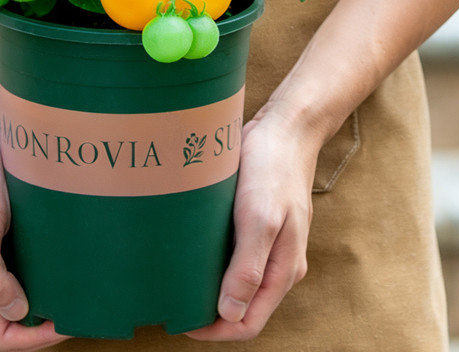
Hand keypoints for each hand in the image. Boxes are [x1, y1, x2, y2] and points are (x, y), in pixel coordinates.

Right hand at [0, 118, 68, 351]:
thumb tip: (18, 312)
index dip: (32, 338)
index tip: (66, 322)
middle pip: (10, 316)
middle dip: (43, 320)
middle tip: (79, 305)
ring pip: (19, 291)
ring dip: (45, 293)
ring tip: (77, 285)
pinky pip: (22, 262)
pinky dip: (43, 267)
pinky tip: (65, 258)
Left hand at [186, 106, 316, 341]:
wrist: (286, 127)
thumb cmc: (273, 168)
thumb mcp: (260, 217)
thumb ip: (248, 267)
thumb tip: (230, 313)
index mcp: (283, 269)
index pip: (248, 323)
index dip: (215, 330)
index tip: (181, 319)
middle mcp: (277, 263)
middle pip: (242, 306)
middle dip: (209, 312)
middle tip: (172, 301)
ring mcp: (268, 243)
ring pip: (236, 281)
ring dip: (210, 287)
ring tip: (176, 278)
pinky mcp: (256, 223)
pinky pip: (234, 255)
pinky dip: (213, 261)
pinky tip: (190, 250)